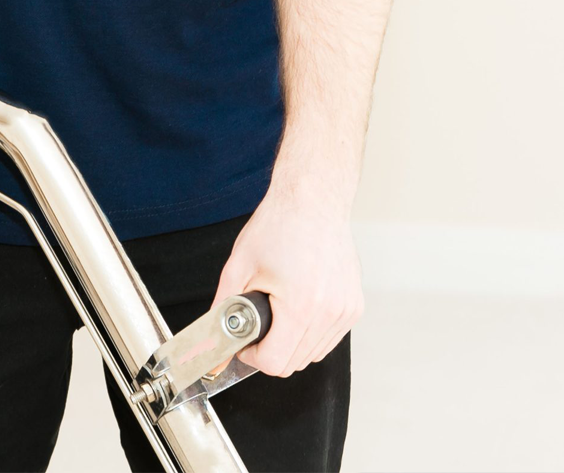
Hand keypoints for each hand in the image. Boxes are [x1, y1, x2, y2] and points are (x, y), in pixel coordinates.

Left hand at [211, 182, 363, 376]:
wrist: (313, 199)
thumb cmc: (277, 226)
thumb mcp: (238, 267)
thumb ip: (221, 313)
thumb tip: (208, 348)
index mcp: (301, 306)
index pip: (275, 363)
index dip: (252, 356)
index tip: (245, 339)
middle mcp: (330, 313)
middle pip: (294, 363)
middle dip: (270, 349)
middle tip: (258, 320)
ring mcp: (346, 311)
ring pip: (313, 354)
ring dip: (291, 342)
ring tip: (279, 306)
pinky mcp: (355, 306)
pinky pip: (328, 338)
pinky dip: (310, 332)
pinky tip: (298, 304)